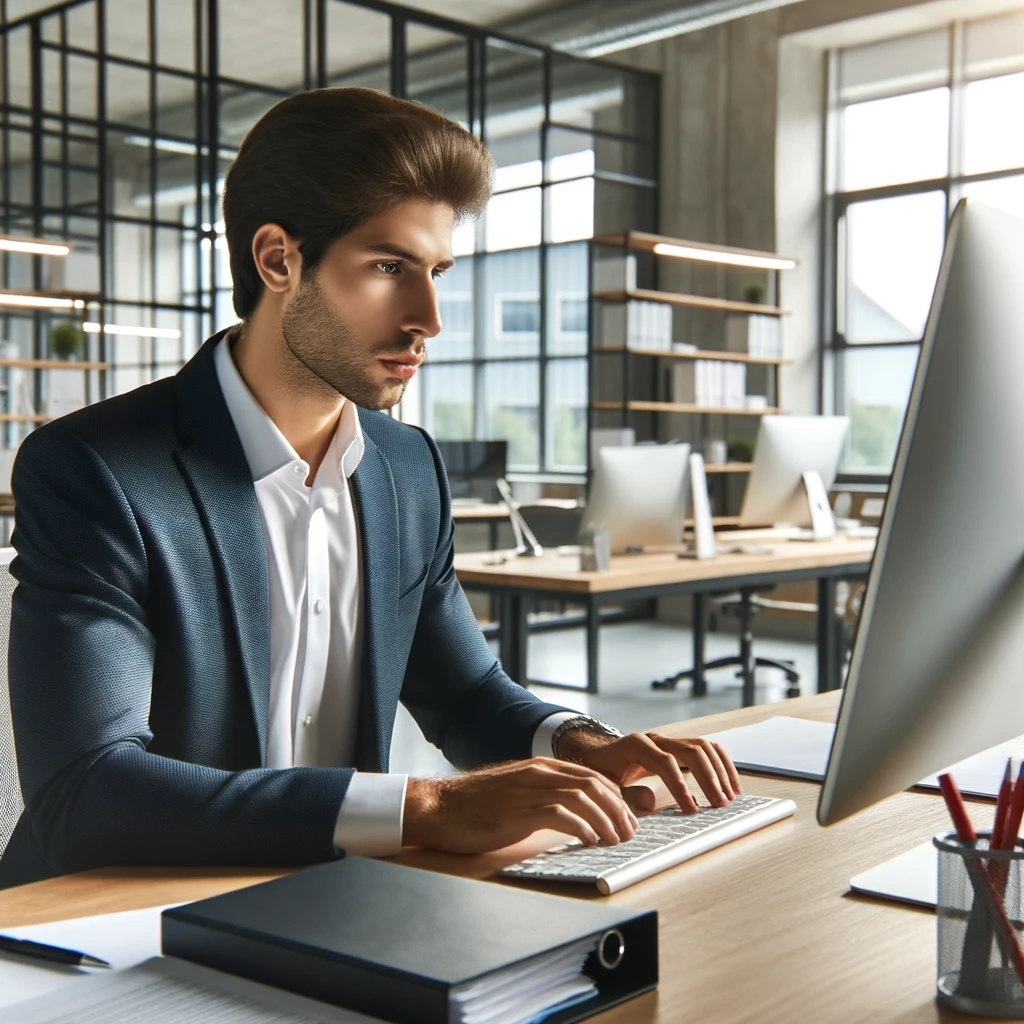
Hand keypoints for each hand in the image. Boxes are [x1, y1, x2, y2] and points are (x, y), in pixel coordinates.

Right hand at [402, 758, 638, 853]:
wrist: (439, 807)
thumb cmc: (475, 806)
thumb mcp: (515, 794)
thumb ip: (542, 797)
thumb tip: (570, 816)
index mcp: (540, 767)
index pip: (590, 775)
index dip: (615, 796)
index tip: (626, 817)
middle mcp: (538, 773)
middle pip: (593, 784)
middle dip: (619, 808)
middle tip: (630, 831)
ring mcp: (529, 790)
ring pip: (583, 796)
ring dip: (606, 819)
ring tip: (616, 839)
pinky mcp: (519, 810)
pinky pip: (560, 814)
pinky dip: (581, 826)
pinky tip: (589, 840)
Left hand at [557, 730, 741, 814]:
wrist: (600, 755)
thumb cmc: (602, 772)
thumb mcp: (605, 784)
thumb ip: (624, 794)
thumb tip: (650, 802)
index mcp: (635, 745)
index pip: (665, 762)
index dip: (680, 786)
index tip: (692, 810)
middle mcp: (656, 738)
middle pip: (690, 750)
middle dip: (708, 778)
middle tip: (719, 804)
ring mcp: (669, 740)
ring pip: (703, 747)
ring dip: (720, 771)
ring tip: (730, 798)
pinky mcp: (679, 746)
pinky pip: (707, 750)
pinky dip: (722, 765)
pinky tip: (731, 786)